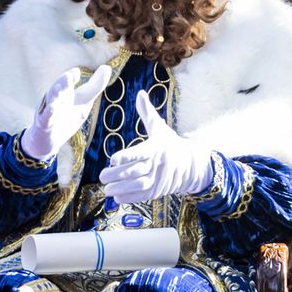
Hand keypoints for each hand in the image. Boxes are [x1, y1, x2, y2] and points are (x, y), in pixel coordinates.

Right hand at [21, 65, 113, 162]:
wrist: (48, 141)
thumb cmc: (67, 116)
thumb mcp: (84, 101)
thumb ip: (95, 86)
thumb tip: (107, 67)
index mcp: (65, 92)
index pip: (68, 82)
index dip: (71, 76)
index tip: (77, 71)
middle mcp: (56, 99)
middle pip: (59, 89)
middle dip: (63, 82)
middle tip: (69, 75)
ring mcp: (49, 112)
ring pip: (51, 102)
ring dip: (54, 95)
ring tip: (58, 88)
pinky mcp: (45, 125)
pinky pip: (46, 119)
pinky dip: (49, 114)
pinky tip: (52, 110)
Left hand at [99, 90, 217, 204]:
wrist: (189, 164)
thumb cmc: (169, 144)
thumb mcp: (160, 128)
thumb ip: (147, 113)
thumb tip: (140, 93)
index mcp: (157, 147)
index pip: (140, 153)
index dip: (126, 157)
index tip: (113, 159)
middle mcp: (158, 164)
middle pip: (136, 171)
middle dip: (117, 175)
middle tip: (102, 176)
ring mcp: (159, 179)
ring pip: (137, 186)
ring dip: (120, 189)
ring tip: (106, 188)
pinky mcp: (157, 191)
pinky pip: (141, 196)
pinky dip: (128, 198)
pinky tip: (116, 196)